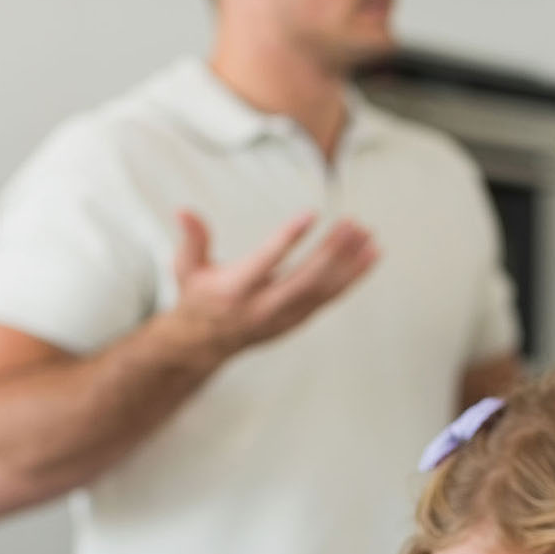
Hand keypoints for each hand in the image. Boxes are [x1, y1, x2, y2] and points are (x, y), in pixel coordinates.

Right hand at [170, 209, 378, 357]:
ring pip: (324, 291)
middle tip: (353, 225)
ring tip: (370, 237)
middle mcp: (263, 307)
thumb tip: (183, 209)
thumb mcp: (186, 268)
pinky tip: (371, 256)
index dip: (288, 238)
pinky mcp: (299, 320)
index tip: (311, 215)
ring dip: (350, 263)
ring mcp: (285, 317)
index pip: (266, 262)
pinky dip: (352, 277)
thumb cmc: (197, 296)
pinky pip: (330, 298)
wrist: (204, 344)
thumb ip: (191, 239)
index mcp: (235, 290)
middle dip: (332, 252)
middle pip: (305, 279)